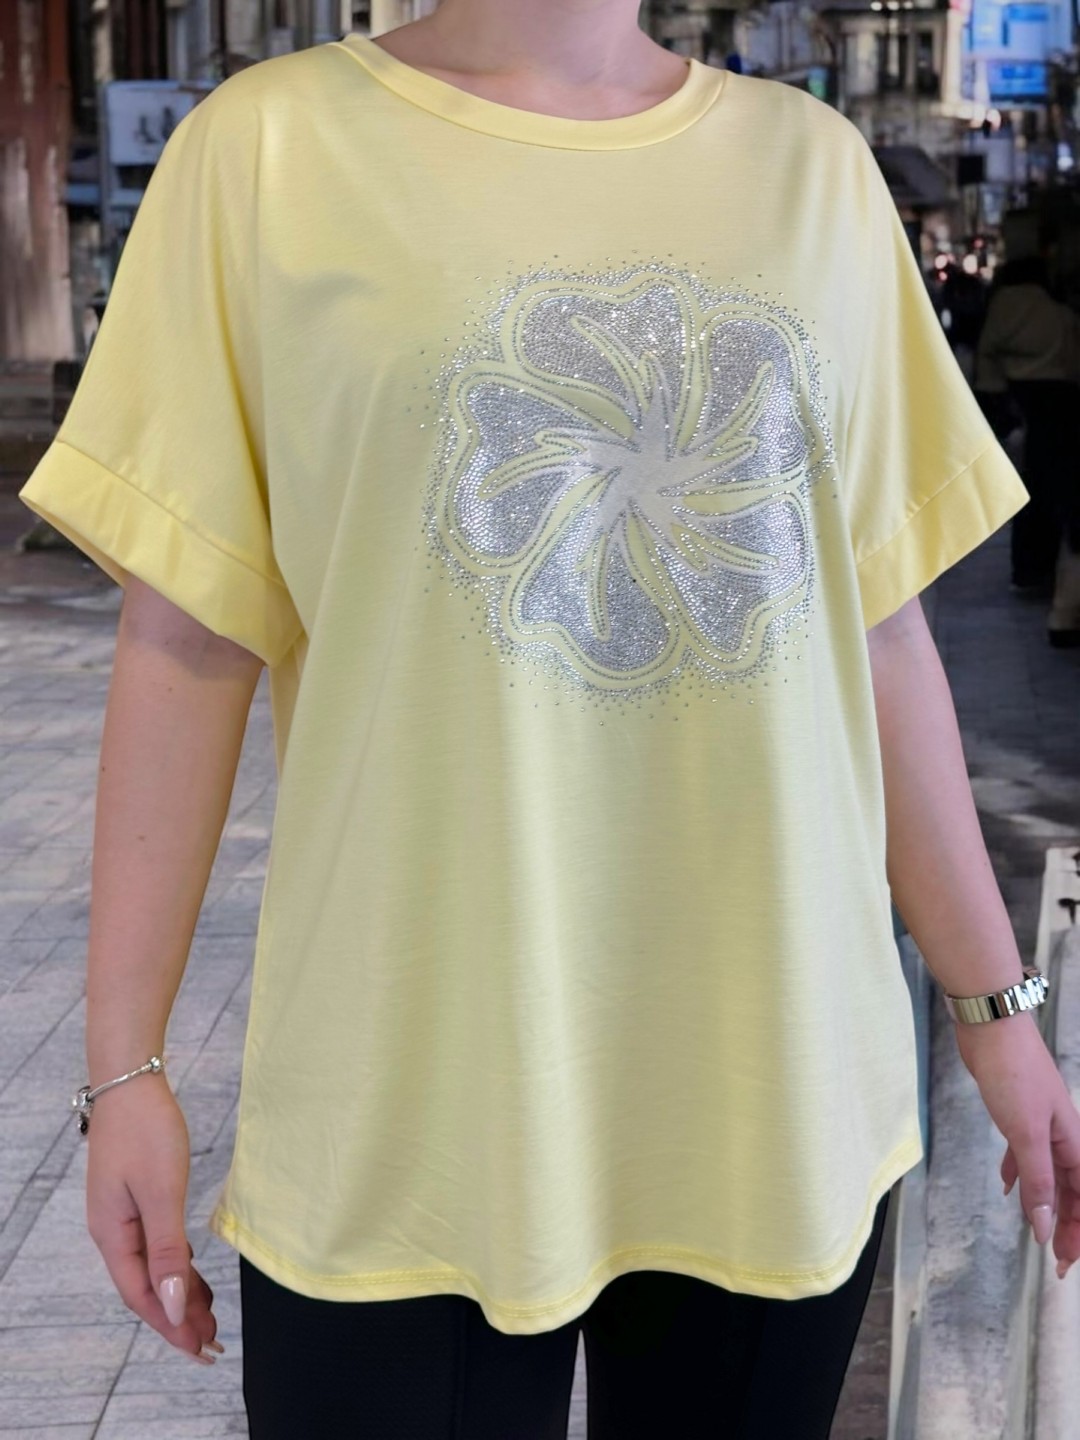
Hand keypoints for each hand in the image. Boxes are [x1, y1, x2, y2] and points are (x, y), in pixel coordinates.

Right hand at [85, 1080, 221, 1361]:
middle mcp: (112, 1231)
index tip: (199, 1350)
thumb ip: (167, 1250)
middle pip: (147, 1287)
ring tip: (209, 1318)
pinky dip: (177, 1265)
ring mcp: (122, 1215)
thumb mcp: (162, 1192)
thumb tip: (172, 1305)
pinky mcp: (135, 1199)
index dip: (171, 1326)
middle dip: (178, 1317)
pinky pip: (156, 1245)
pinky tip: (193, 1275)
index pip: (142, 1296)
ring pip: (153, 1268)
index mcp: (113, 1235)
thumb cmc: (146, 1131)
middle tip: (212, 1344)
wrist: (131, 1082)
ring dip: (180, 1293)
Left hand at [954, 1012, 1079, 1278]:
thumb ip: (1038, 1182)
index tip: (1066, 1263)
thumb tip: (1045, 1228)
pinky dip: (1019, 1174)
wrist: (992, 1029)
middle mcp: (1062, 1137)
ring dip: (1045, 1203)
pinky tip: (1008, 1188)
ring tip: (1037, 1233)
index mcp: (1074, 1144)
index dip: (1079, 1232)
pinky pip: (1025, 1154)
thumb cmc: (1014, 1077)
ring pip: (1048, 1174)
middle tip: (1056, 1260)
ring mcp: (1039, 1124)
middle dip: (1067, 1225)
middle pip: (1071, 1191)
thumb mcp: (1027, 1135)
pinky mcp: (1016, 1114)